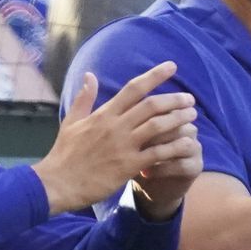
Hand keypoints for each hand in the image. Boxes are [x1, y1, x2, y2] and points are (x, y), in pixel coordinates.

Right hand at [32, 61, 199, 215]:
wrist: (57, 183)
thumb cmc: (64, 154)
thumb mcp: (71, 121)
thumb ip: (84, 98)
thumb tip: (89, 75)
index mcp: (103, 114)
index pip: (133, 88)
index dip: (154, 75)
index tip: (172, 66)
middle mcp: (116, 126)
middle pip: (152, 106)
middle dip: (175, 99)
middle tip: (190, 98)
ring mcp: (123, 146)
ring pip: (158, 126)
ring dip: (179, 119)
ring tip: (193, 117)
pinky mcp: (128, 166)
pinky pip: (158, 154)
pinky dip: (175, 147)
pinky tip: (188, 144)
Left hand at [132, 116, 200, 221]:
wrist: (150, 184)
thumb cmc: (137, 155)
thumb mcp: (132, 137)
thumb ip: (129, 122)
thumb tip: (116, 107)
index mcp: (172, 115)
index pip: (164, 107)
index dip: (146, 114)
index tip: (126, 123)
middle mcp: (187, 129)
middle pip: (177, 123)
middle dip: (154, 131)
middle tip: (135, 139)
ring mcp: (194, 148)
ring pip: (183, 143)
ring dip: (160, 150)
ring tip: (139, 157)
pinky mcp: (195, 167)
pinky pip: (182, 165)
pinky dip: (161, 168)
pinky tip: (145, 172)